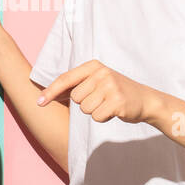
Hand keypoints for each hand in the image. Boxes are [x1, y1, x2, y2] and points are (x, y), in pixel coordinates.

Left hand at [36, 59, 155, 123]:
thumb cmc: (115, 92)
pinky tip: (114, 110)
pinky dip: (103, 118)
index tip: (38, 103)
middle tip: (102, 99)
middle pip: (75, 98)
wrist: (146, 100)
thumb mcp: (96, 82)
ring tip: (108, 104)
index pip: (66, 79)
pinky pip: (97, 116)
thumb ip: (74, 87)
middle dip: (85, 104)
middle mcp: (101, 73)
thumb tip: (45, 96)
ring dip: (95, 111)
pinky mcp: (117, 101)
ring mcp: (110, 86)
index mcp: (94, 66)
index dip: (50, 91)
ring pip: (85, 109)